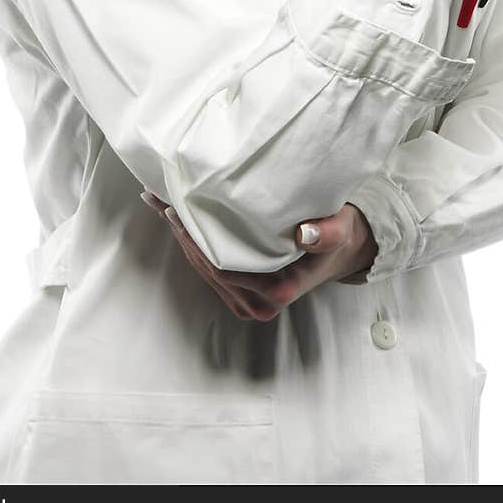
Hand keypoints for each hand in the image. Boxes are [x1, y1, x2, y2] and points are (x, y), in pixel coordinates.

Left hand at [140, 190, 377, 321]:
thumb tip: (306, 236)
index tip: (178, 209)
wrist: (342, 253)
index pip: (223, 266)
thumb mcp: (340, 229)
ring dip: (182, 237)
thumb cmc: (338, 235)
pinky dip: (192, 244)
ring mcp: (247, 302)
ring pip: (203, 269)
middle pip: (206, 267)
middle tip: (160, 198)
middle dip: (182, 232)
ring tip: (161, 204)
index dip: (197, 239)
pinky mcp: (241, 295)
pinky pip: (209, 269)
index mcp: (278, 291)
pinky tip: (177, 220)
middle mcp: (258, 304)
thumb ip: (327, 234)